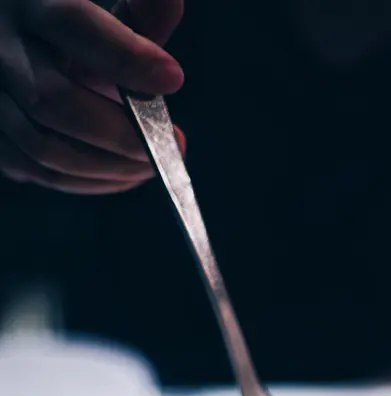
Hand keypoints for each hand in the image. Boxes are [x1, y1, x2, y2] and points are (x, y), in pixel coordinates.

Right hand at [0, 0, 184, 193]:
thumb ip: (135, 16)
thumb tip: (170, 4)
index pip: (75, 27)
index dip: (125, 56)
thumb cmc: (63, 33)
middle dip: (122, 133)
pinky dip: (90, 181)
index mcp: (27, 4)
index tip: (172, 77)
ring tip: (151, 165)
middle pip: (57, 101)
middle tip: (172, 144)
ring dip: (110, 166)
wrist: (11, 53)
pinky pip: (40, 171)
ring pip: (47, 147)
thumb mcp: (94, 11)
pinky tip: (123, 174)